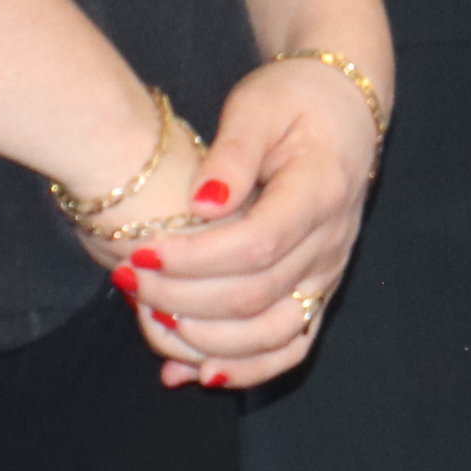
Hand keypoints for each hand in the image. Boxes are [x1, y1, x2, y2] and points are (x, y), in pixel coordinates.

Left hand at [112, 57, 383, 391]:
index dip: (194, 259)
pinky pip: (290, 346)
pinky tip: (194, 372)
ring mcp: (329, 271)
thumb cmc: (295, 99)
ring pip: (272, 334)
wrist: (344, 107)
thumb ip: (233, 153)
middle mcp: (331, 241)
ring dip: (207, 342)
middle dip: (180, 297)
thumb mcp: (260, 105)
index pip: (257, 244)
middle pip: (255, 295)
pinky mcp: (319, 289)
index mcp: (321, 191)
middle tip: (126, 276)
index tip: (140, 250)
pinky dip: (244, 369)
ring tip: (152, 321)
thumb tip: (202, 204)